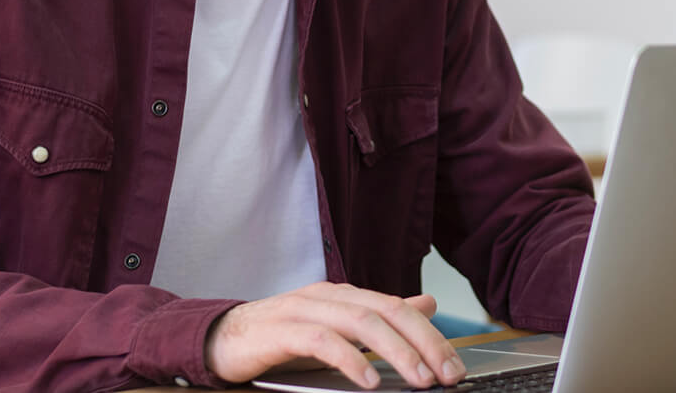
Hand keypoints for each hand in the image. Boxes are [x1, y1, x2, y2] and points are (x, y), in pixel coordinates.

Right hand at [204, 281, 466, 388]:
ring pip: (360, 321)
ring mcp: (303, 309)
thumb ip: (381, 318)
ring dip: (395, 351)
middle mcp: (328, 295)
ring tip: (418, 378)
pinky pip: (321, 340)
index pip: (398, 309)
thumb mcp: (337, 330)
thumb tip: (426, 305)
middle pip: (386, 312)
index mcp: (345, 295)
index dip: (430, 336)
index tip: (453, 367)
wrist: (222, 339)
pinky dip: (349, 358)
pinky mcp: (280, 330)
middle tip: (446, 375)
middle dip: (423, 343)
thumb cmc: (282, 339)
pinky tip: (368, 379)